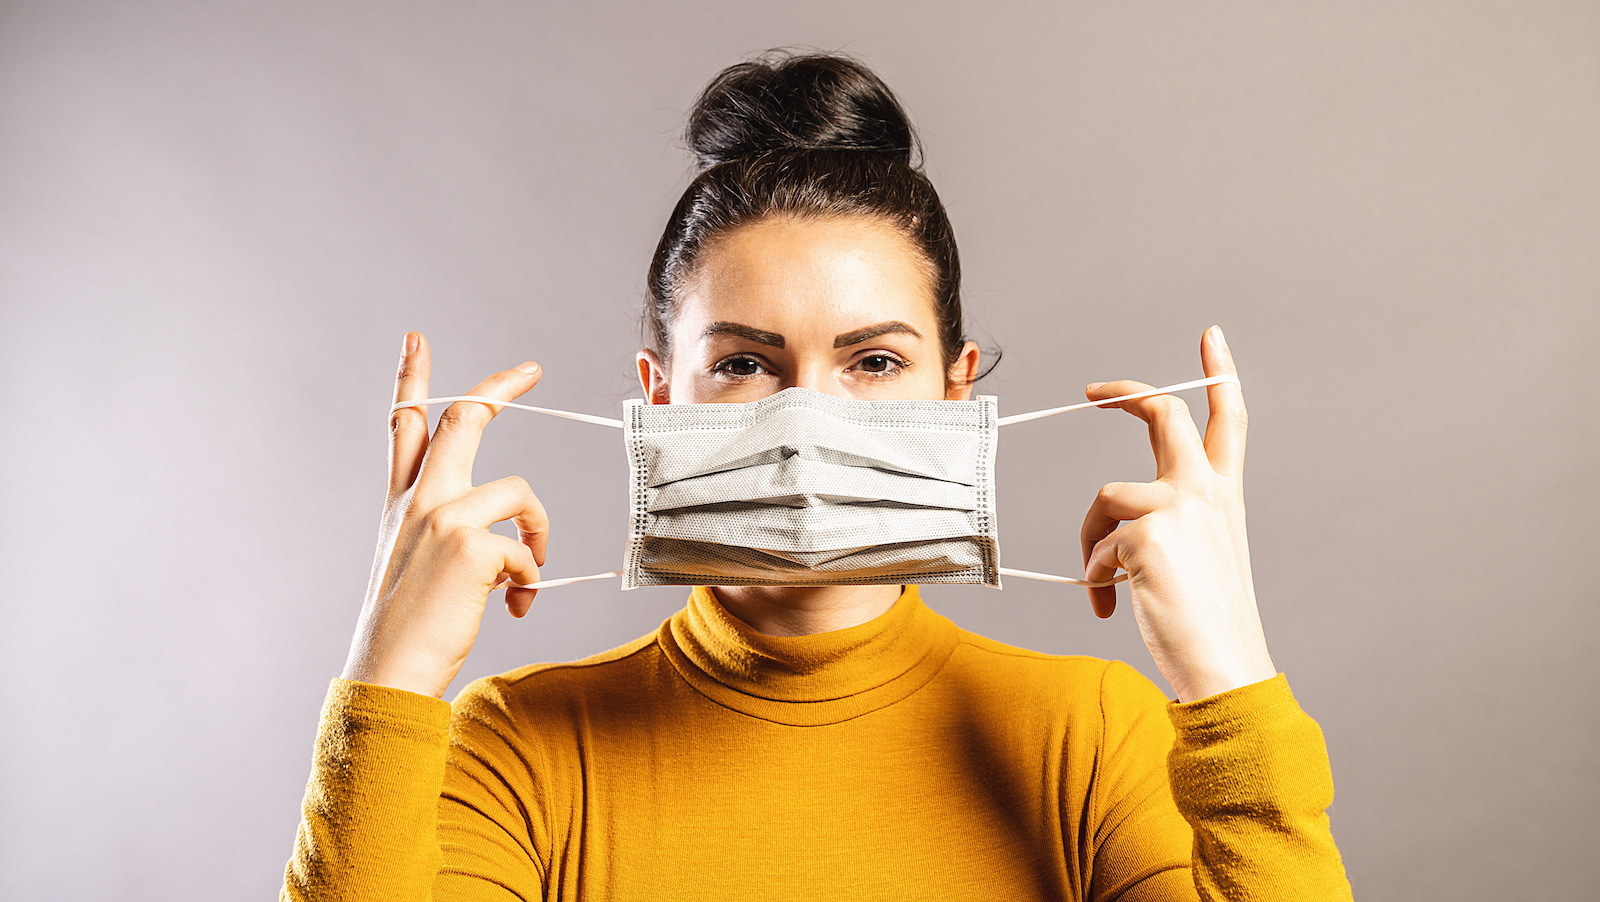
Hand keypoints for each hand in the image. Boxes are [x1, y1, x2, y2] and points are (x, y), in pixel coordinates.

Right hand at [340, 332, 549, 698]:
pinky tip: (512, 607)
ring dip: (539, 531)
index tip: (418, 340)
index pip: (403, 426)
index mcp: (401, 505)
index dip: (412, 379)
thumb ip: (449, 537)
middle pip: (461, 422)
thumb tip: (508, 544)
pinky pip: (526, 550)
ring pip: (518, 491)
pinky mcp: (471, 546)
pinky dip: (530, 581)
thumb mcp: (416, 568)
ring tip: (529, 576)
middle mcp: (418, 503)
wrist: (389, 674)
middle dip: (497, 388)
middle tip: (529, 369)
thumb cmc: (409, 631)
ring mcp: (442, 519)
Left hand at [1080, 326, 1275, 701]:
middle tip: (1093, 391)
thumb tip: (1114, 522)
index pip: (1228, 419)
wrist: (1224, 666)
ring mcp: (1177, 508)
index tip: (1210, 337)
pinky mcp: (1146, 535)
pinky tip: (1112, 605)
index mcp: (1224, 495)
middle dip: (1125, 393)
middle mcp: (1205, 491)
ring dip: (1091, 540)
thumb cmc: (1208, 622)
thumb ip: (1169, 523)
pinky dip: (1095, 578)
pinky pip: (1096, 546)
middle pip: (1163, 415)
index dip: (1219, 373)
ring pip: (1105, 497)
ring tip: (1104, 582)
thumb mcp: (1201, 557)